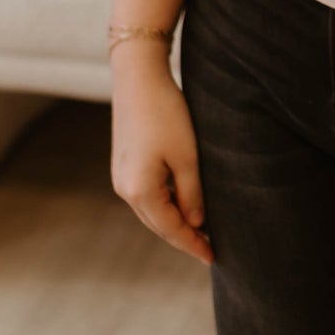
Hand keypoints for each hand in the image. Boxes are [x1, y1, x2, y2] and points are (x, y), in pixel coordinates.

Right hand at [110, 48, 213, 265]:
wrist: (138, 77)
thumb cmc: (166, 113)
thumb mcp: (188, 156)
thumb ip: (192, 193)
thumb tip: (196, 222)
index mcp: (140, 191)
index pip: (172, 229)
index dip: (193, 245)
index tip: (213, 258)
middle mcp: (125, 190)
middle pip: (159, 224)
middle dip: (184, 237)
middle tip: (210, 248)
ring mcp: (121, 177)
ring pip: (151, 211)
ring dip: (174, 221)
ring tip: (199, 230)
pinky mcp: (123, 164)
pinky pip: (146, 195)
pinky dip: (164, 204)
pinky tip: (181, 203)